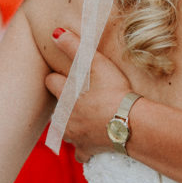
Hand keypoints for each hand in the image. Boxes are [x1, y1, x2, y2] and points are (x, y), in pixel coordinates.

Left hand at [45, 28, 132, 161]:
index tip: (72, 75)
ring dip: (73, 121)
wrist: (130, 123)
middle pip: (58, 105)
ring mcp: (74, 136)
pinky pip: (79, 150)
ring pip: (65, 127)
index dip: (61, 76)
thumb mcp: (96, 64)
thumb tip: (55, 32)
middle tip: (83, 93)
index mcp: (63, 96)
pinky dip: (83, 145)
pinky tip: (91, 137)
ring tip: (89, 113)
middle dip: (66, 99)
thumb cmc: (114, 91)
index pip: (51, 81)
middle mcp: (63, 118)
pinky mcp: (86, 150)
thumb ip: (74, 47)